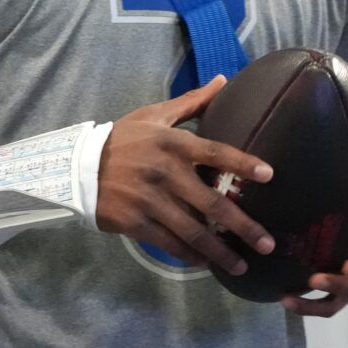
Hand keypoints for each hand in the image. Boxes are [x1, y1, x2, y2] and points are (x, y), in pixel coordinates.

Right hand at [97, 75, 276, 275]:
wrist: (78, 166)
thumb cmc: (123, 139)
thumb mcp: (155, 115)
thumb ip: (192, 102)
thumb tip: (224, 80)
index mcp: (174, 144)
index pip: (216, 152)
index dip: (242, 164)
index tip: (269, 175)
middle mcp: (166, 173)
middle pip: (212, 203)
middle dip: (243, 226)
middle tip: (267, 244)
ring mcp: (151, 201)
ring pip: (193, 232)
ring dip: (220, 252)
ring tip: (241, 266)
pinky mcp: (136, 223)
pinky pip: (169, 244)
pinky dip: (190, 256)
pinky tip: (205, 263)